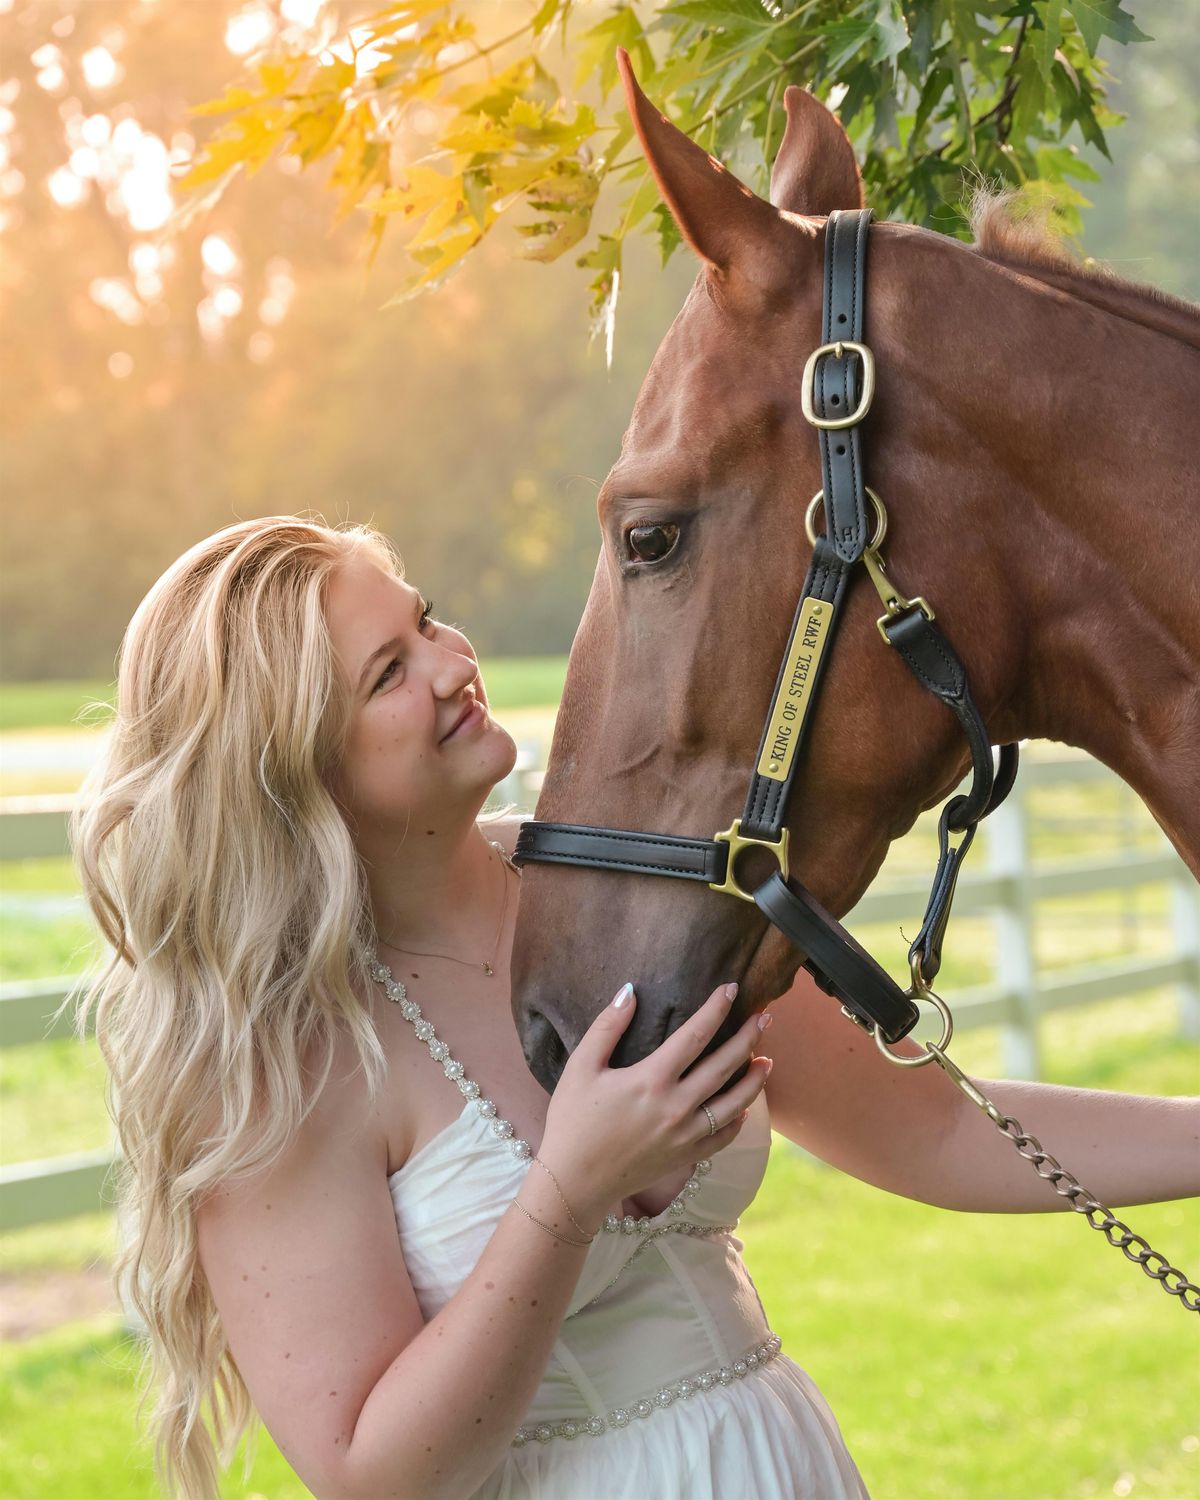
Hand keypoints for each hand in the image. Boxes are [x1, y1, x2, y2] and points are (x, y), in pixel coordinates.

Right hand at [537, 982, 770, 1232]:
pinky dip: (739, 1120)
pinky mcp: (686, 1157)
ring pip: (734, 1103)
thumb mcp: (580, 1067)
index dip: (716, 1009)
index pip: (695, 1034)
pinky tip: (745, 1107)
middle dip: (748, 1038)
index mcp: (652, 1079)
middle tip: (765, 1017)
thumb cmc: (572, 1121)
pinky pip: (723, 1137)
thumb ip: (607, 1026)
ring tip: (767, 1061)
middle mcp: (677, 1106)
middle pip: (724, 1066)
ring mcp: (686, 1135)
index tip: (732, 989)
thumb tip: (630, 991)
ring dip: (754, 1080)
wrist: (573, 1182)